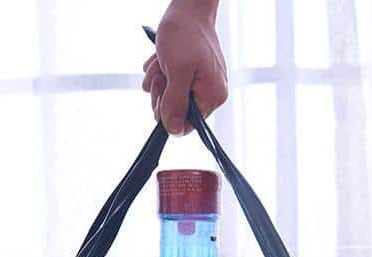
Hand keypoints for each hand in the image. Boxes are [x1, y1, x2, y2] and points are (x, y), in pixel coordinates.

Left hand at [141, 0, 227, 134]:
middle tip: (163, 73)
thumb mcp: (177, 71)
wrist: (187, 6)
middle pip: (175, 113)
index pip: (187, 125)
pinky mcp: (188, 75)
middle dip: (162, 93)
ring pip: (167, 98)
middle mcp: (209, 93)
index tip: (163, 92)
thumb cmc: (185, 34)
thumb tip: (174, 130)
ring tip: (162, 61)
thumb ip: (175, 103)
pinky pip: (166, 85)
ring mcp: (198, 84)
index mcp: (212, 96)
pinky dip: (160, 72)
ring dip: (158, 80)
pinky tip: (162, 58)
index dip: (169, 114)